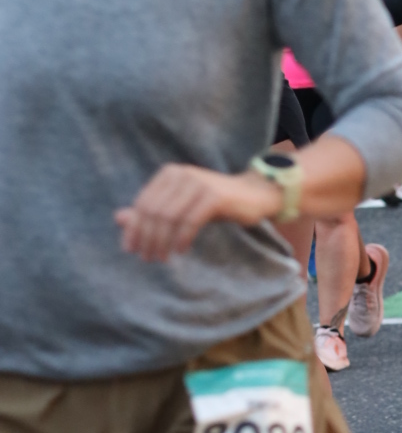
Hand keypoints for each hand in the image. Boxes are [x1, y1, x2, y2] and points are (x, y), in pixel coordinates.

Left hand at [116, 165, 278, 260]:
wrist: (253, 194)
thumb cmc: (213, 202)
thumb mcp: (179, 206)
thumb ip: (150, 212)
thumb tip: (118, 218)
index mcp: (169, 174)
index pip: (143, 203)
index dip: (134, 228)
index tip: (131, 249)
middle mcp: (181, 174)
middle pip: (154, 211)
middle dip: (147, 238)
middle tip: (147, 258)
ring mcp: (198, 183)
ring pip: (170, 217)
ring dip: (163, 242)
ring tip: (162, 258)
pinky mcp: (214, 196)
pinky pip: (191, 221)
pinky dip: (182, 238)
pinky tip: (180, 251)